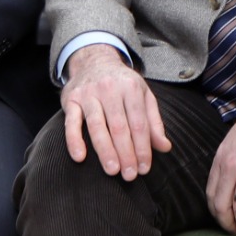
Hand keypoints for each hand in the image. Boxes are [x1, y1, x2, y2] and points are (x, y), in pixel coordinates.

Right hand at [61, 42, 169, 178]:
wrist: (94, 60)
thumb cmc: (122, 84)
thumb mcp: (143, 96)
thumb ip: (153, 122)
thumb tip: (165, 147)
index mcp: (131, 87)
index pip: (139, 123)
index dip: (143, 147)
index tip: (144, 168)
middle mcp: (110, 88)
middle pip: (120, 126)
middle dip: (126, 153)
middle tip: (130, 176)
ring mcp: (89, 94)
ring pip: (97, 126)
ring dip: (105, 151)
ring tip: (113, 171)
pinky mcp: (71, 100)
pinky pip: (71, 123)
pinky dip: (74, 140)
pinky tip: (80, 157)